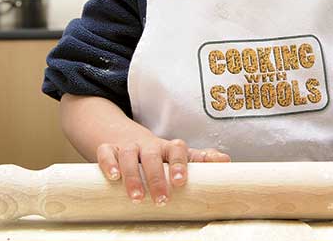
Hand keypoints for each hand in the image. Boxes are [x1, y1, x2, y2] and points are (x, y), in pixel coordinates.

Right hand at [96, 136, 229, 204]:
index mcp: (166, 147)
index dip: (179, 164)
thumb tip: (226, 161)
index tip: (181, 182)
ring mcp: (127, 146)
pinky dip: (108, 162)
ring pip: (129, 155)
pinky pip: (106, 152)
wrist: (122, 134)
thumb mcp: (176, 155)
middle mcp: (147, 145)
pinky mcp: (108, 148)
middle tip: (161, 199)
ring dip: (132, 175)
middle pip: (152, 155)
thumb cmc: (156, 152)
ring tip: (138, 197)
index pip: (176, 149)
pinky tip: (113, 177)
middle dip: (157, 177)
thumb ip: (199, 159)